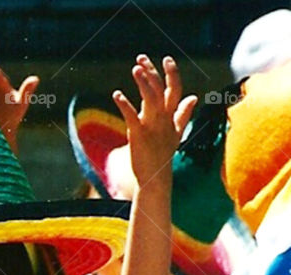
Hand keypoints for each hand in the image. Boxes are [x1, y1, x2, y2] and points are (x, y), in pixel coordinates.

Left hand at [112, 55, 195, 190]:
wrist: (155, 178)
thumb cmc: (163, 155)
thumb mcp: (176, 133)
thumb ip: (184, 114)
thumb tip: (194, 97)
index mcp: (171, 116)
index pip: (175, 90)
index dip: (172, 74)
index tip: (167, 59)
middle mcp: (163, 118)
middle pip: (160, 89)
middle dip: (152, 72)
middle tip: (141, 58)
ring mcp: (152, 126)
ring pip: (150, 98)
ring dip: (143, 82)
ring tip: (135, 68)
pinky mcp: (138, 135)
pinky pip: (132, 116)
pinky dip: (124, 104)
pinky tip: (117, 94)